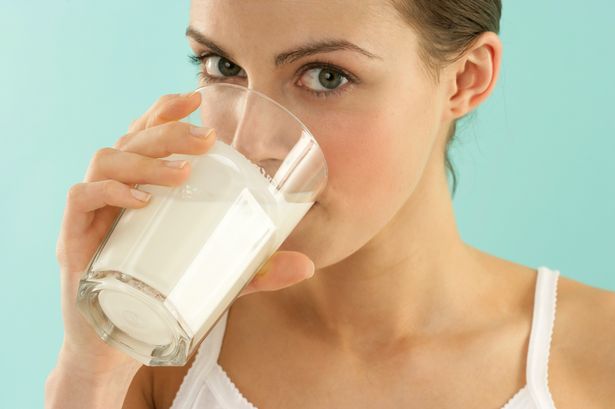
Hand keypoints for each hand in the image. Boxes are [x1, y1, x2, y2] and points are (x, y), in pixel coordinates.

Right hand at [53, 91, 314, 373]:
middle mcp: (113, 195)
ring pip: (106, 161)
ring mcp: (92, 217)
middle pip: (131, 141)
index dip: (164, 110)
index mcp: (140, 190)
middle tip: (207, 139)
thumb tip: (308, 264)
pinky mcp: (76, 243)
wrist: (117, 347)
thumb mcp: (215, 280)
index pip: (145, 135)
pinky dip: (111, 192)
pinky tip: (143, 201)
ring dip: (146, 160)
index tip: (195, 97)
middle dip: (168, 131)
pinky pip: (81, 200)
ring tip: (185, 173)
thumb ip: (256, 271)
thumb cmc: (163, 300)